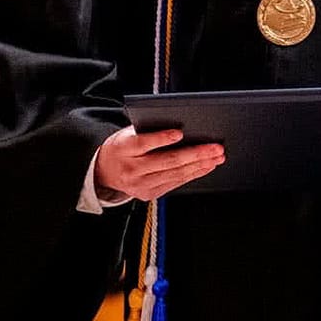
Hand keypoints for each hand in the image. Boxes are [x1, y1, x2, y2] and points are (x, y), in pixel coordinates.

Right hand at [95, 126, 223, 201]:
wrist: (104, 171)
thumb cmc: (121, 147)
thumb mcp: (127, 133)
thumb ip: (148, 130)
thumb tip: (181, 126)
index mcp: (124, 149)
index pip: (144, 143)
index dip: (162, 138)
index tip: (180, 133)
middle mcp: (132, 169)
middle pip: (167, 161)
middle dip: (195, 154)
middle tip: (214, 147)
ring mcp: (140, 185)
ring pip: (175, 174)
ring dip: (200, 165)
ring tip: (216, 157)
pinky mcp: (148, 194)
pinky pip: (175, 183)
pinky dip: (193, 174)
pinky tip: (205, 166)